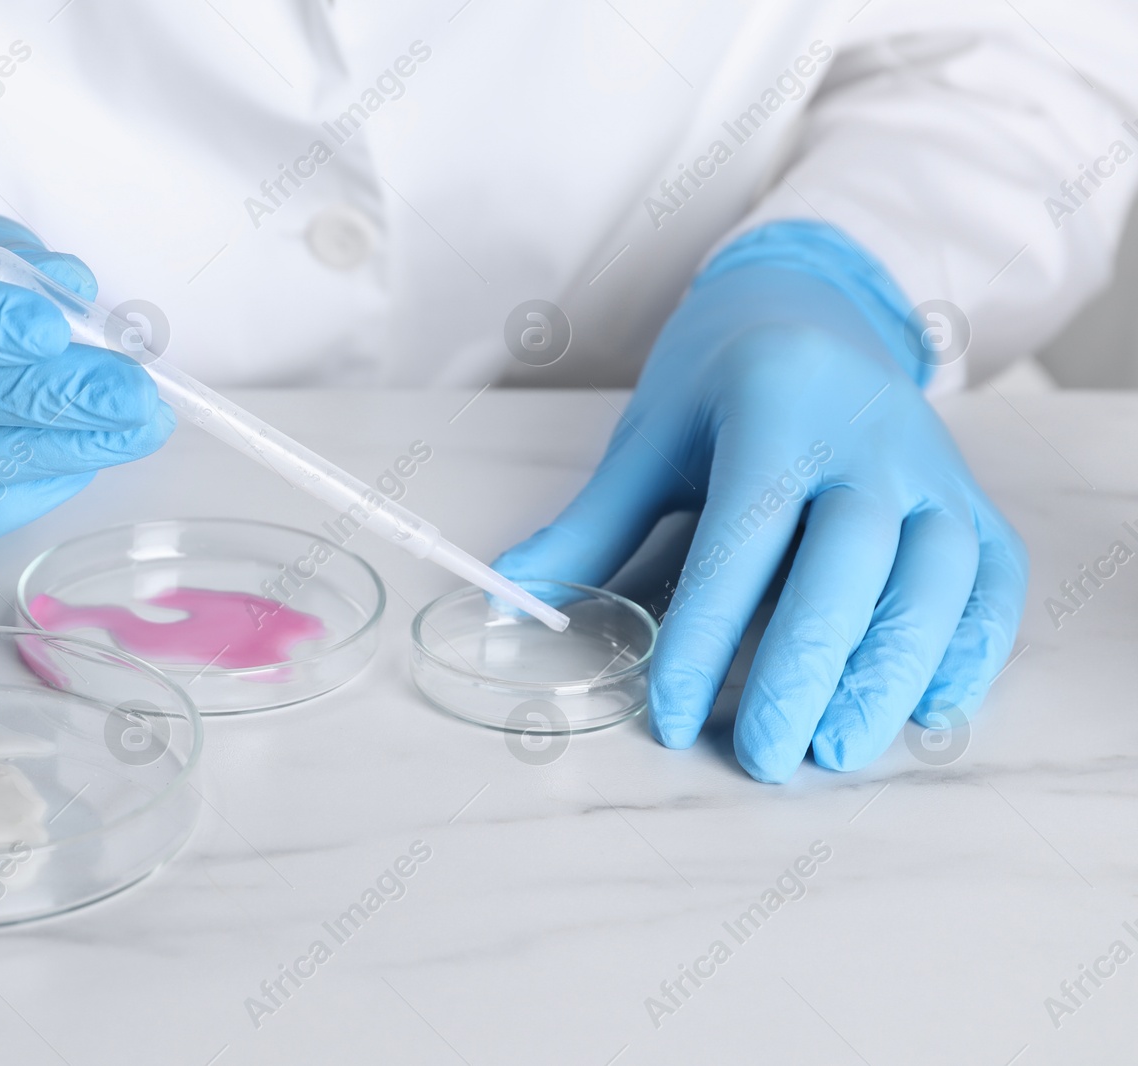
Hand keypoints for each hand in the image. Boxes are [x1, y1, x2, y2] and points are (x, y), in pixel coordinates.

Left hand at [494, 223, 1027, 781]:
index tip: (667, 716)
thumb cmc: (717, 383)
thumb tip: (508, 598)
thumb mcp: (649, 440)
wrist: (812, 305)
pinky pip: (992, 577)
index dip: (705, 634)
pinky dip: (973, 648)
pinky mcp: (972, 496)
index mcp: (775, 408)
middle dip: (806, 669)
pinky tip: (927, 712)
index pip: (743, 537)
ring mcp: (934, 466)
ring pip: (938, 575)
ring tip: (841, 749)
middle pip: (850, 563)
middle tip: (763, 756)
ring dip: (893, 672)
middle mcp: (869, 436)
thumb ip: (589, 525)